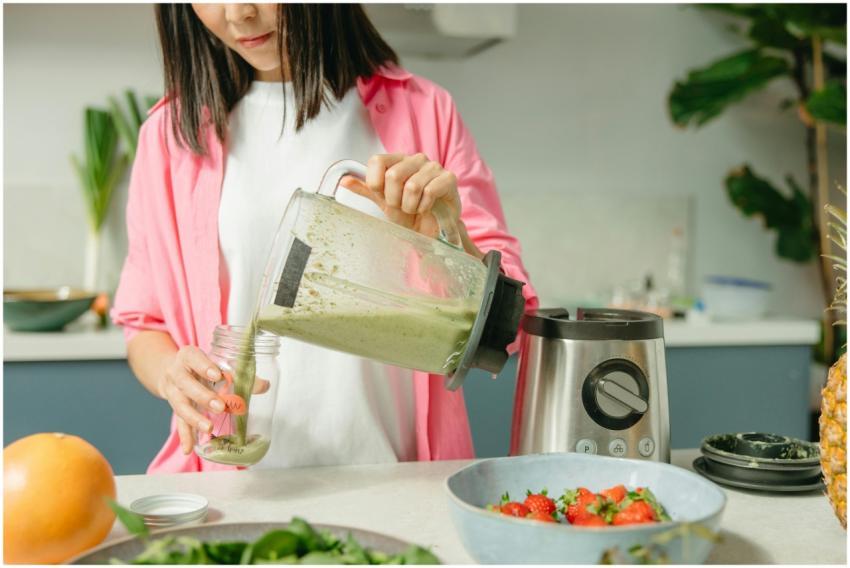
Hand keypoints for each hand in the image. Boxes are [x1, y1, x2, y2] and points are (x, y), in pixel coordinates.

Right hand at [158, 346, 268, 454]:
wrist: (172, 372)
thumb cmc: (200, 365)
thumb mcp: (216, 362)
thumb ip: (239, 373)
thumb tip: (265, 386)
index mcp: (188, 356)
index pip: (193, 358)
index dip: (203, 366)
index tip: (217, 375)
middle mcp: (176, 373)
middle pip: (186, 384)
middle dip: (203, 396)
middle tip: (220, 406)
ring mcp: (173, 392)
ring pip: (180, 405)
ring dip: (194, 418)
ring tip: (208, 428)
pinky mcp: (174, 408)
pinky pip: (179, 423)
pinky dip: (185, 436)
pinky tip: (189, 449)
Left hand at [340, 154, 482, 257]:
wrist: (432, 229)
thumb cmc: (409, 213)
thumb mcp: (383, 202)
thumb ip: (366, 189)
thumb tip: (344, 180)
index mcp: (397, 160)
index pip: (377, 161)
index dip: (376, 184)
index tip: (383, 196)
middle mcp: (415, 159)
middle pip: (393, 175)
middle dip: (394, 199)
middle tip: (402, 206)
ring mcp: (433, 167)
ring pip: (412, 186)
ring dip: (410, 205)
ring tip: (415, 209)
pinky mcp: (449, 178)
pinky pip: (429, 192)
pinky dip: (424, 206)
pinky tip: (428, 208)